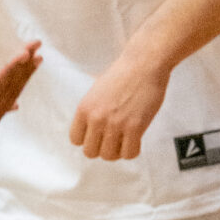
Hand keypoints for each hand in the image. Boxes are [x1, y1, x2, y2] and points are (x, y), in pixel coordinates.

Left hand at [69, 46, 167, 161]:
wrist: (144, 64)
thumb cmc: (122, 74)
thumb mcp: (96, 90)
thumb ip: (90, 110)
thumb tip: (89, 128)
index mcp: (84, 108)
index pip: (75, 139)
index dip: (88, 139)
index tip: (98, 135)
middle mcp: (96, 118)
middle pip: (90, 152)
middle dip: (102, 148)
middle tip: (113, 139)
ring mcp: (115, 124)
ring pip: (109, 156)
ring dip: (118, 151)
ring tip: (125, 139)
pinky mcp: (135, 128)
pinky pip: (129, 154)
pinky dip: (133, 150)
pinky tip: (136, 139)